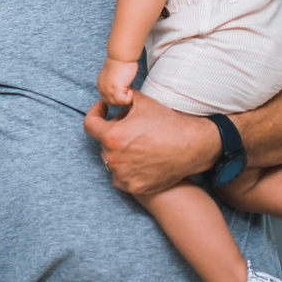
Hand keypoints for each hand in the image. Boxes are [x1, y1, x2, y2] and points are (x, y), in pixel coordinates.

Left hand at [83, 93, 219, 193]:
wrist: (191, 146)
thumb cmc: (167, 123)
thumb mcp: (143, 102)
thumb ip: (123, 97)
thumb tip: (115, 94)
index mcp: (112, 136)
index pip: (90, 125)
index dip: (95, 113)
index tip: (103, 110)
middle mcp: (113, 158)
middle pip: (103, 142)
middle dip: (113, 132)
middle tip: (129, 126)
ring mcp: (123, 175)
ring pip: (111, 160)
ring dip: (118, 151)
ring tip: (137, 143)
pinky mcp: (133, 187)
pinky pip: (120, 176)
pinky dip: (126, 169)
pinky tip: (139, 160)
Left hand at [97, 57, 140, 106]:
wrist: (121, 56)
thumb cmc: (120, 63)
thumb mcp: (113, 76)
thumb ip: (113, 85)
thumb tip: (121, 93)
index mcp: (101, 85)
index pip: (108, 99)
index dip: (117, 96)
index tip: (124, 89)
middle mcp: (102, 88)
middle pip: (112, 103)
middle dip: (121, 99)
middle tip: (127, 89)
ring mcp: (108, 90)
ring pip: (118, 103)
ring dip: (125, 98)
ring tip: (128, 88)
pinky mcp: (116, 90)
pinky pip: (123, 101)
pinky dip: (129, 98)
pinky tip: (130, 89)